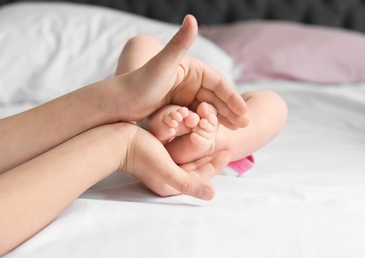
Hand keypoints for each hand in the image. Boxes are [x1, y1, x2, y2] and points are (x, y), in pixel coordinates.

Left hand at [118, 15, 248, 129]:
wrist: (120, 101)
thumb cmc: (140, 81)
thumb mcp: (162, 63)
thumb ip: (179, 43)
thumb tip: (191, 17)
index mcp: (193, 68)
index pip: (219, 84)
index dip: (233, 98)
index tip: (244, 113)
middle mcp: (191, 81)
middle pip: (217, 97)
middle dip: (231, 111)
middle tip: (245, 126)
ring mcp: (186, 95)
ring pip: (209, 108)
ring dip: (222, 118)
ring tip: (235, 131)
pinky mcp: (179, 107)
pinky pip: (198, 116)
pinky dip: (207, 124)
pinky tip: (215, 133)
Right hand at [118, 123, 230, 199]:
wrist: (118, 141)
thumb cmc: (142, 156)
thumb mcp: (168, 171)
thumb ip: (190, 183)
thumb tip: (212, 195)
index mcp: (172, 186)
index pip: (200, 177)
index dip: (215, 165)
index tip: (228, 152)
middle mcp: (168, 179)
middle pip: (195, 169)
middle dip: (210, 158)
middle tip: (224, 145)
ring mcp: (162, 167)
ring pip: (188, 160)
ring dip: (200, 150)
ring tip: (212, 139)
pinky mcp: (158, 155)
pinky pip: (180, 152)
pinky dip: (189, 145)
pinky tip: (194, 134)